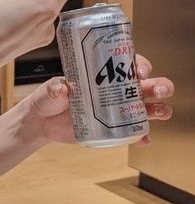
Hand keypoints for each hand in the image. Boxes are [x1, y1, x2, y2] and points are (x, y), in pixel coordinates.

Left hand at [22, 55, 173, 145]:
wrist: (42, 122)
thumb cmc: (48, 98)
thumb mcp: (50, 89)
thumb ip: (55, 88)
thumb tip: (63, 87)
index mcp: (101, 73)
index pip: (127, 64)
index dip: (140, 65)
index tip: (140, 71)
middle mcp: (113, 90)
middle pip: (144, 85)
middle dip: (158, 85)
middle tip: (158, 89)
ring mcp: (115, 110)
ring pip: (145, 107)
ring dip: (158, 109)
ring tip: (161, 112)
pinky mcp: (112, 128)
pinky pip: (132, 132)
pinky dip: (141, 136)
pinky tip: (144, 139)